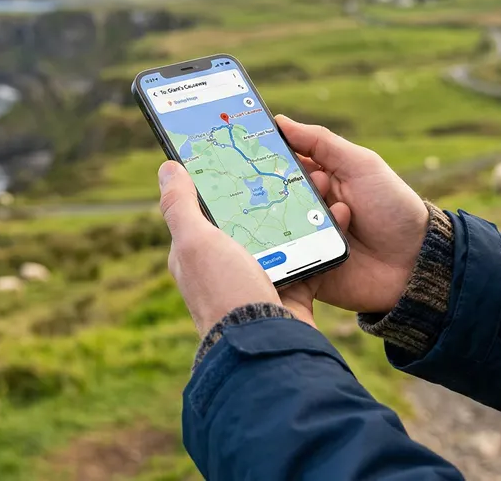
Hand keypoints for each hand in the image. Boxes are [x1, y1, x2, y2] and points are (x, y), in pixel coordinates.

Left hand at [157, 161, 316, 333]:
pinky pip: (307, 258)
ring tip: (317, 182)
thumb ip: (180, 205)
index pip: (203, 209)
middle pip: (247, 219)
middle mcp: (225, 267)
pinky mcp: (290, 292)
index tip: (239, 154)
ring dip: (299, 211)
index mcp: (196, 254)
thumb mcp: (195, 242)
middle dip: (267, 193)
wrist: (266, 347)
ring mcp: (259, 280)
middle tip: (289, 164)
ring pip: (281, 236)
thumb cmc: (224, 292)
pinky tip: (334, 216)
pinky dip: (321, 238)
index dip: (217, 181)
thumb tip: (166, 167)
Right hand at [277, 116, 428, 314]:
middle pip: (271, 196)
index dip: (266, 155)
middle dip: (281, 187)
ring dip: (298, 217)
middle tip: (315, 184)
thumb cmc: (392, 207)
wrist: (415, 262)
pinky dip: (290, 250)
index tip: (250, 145)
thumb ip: (321, 142)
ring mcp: (304, 239)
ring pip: (274, 227)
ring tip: (340, 213)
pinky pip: (283, 261)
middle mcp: (306, 208)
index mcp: (318, 179)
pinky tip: (317, 241)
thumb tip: (280, 121)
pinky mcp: (304, 270)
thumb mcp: (361, 165)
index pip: (282, 164)